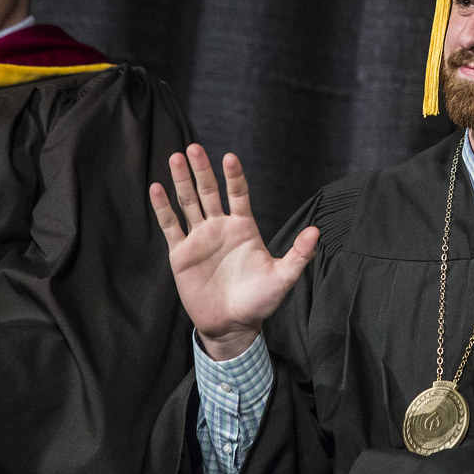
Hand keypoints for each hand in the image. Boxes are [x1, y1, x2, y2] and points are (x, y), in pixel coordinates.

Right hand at [149, 144, 318, 359]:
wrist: (233, 325)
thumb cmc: (260, 301)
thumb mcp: (283, 277)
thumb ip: (298, 254)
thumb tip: (317, 232)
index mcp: (244, 228)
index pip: (238, 194)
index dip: (234, 176)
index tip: (230, 157)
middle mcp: (220, 227)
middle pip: (209, 191)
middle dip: (202, 170)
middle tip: (194, 148)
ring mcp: (199, 238)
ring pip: (188, 202)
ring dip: (182, 181)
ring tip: (175, 157)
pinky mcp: (181, 254)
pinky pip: (170, 226)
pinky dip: (163, 207)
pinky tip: (156, 188)